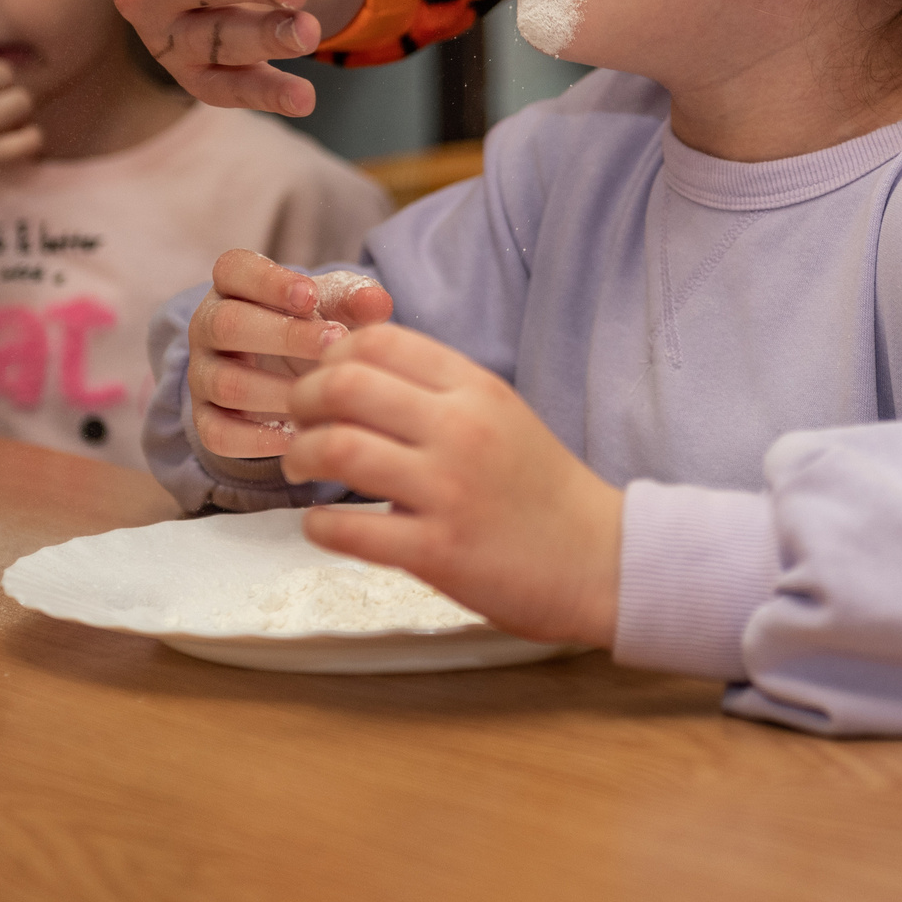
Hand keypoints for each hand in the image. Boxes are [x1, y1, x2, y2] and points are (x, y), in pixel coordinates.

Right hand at [187, 249, 396, 455]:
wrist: (294, 373)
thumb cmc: (314, 325)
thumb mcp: (335, 305)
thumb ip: (354, 298)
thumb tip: (377, 302)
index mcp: (234, 286)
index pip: (233, 269)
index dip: (268, 281)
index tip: (310, 296)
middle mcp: (208, 326)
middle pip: (225, 325)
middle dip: (282, 336)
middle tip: (332, 344)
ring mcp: (201, 374)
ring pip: (225, 383)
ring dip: (277, 391)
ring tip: (323, 394)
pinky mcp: (205, 420)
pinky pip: (218, 433)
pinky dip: (258, 440)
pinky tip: (301, 436)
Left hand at [286, 325, 623, 647]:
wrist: (601, 560)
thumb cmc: (543, 488)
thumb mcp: (502, 413)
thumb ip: (440, 388)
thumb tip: (359, 366)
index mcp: (477, 389)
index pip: (380, 341)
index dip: (332, 355)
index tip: (323, 380)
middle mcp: (462, 430)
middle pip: (346, 384)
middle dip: (303, 401)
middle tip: (300, 423)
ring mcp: (449, 490)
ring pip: (340, 448)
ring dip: (303, 455)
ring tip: (304, 467)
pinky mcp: (438, 552)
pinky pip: (349, 529)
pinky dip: (318, 526)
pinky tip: (323, 525)